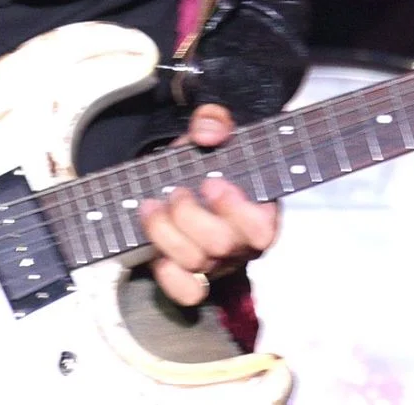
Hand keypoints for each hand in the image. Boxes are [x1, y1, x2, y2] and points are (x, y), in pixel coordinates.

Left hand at [138, 104, 280, 306]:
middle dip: (189, 216)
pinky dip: (168, 275)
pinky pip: (186, 293)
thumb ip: (215, 120)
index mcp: (262, 211)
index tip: (211, 183)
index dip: (234, 210)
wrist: (196, 176)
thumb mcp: (215, 130)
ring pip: (195, 264)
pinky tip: (155, 250)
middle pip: (220, 246)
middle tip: (175, 192)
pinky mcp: (195, 277)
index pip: (261, 229)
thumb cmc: (213, 158)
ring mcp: (219, 263)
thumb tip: (208, 133)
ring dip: (165, 233)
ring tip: (151, 207)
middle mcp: (243, 243)